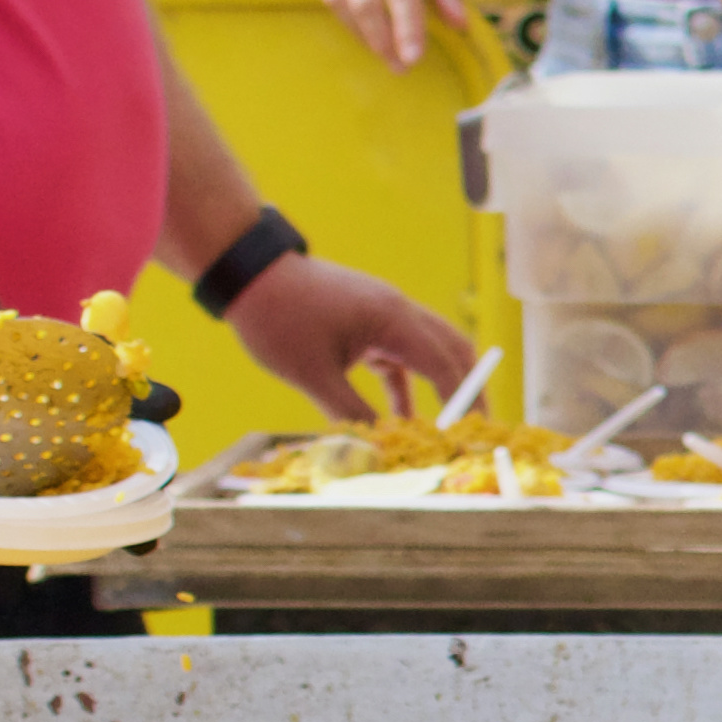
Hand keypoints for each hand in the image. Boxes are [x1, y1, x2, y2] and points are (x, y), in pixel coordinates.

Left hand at [216, 249, 475, 419]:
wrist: (249, 274)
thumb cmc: (278, 318)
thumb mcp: (312, 374)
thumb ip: (349, 412)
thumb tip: (375, 448)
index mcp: (392, 319)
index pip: (444, 363)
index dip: (462, 400)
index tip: (467, 434)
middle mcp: (399, 311)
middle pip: (453, 349)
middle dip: (468, 389)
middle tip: (472, 430)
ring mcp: (385, 314)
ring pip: (431, 351)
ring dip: (440, 386)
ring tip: (444, 428)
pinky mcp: (369, 320)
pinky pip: (402, 355)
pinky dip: (407, 385)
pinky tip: (399, 419)